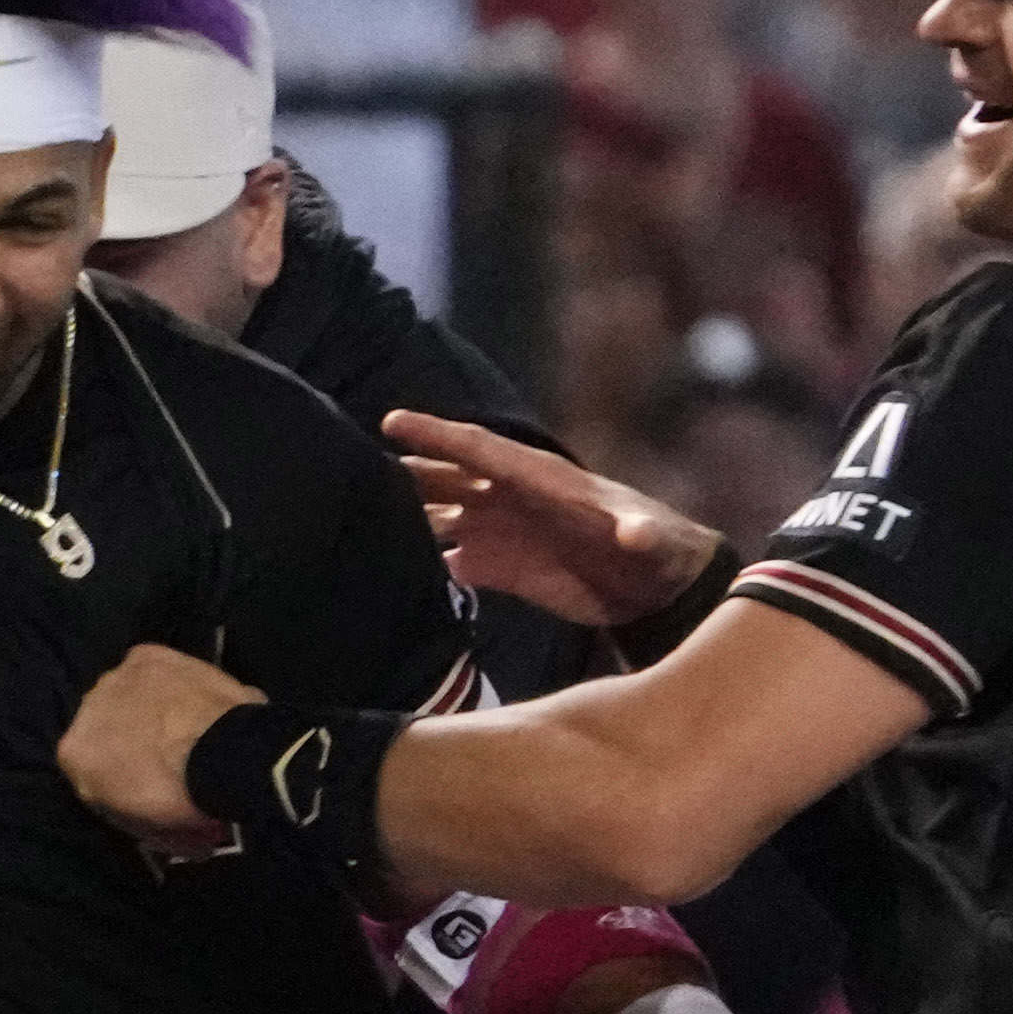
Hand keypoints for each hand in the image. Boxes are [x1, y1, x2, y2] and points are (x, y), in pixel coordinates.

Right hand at [55, 641, 255, 849]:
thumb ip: (132, 812)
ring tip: (183, 725)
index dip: (119, 781)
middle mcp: (83, 710)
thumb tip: (151, 814)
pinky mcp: (145, 655)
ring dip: (146, 708)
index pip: (89, 770)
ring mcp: (114, 678)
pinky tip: (189, 696)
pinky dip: (167, 682)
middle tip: (167, 759)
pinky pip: (151, 670)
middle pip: (105, 727)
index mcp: (73, 754)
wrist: (222, 755)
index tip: (147, 790)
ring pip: (126, 696)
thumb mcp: (148, 828)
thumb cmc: (181, 800)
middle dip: (129, 741)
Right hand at [386, 411, 722, 628]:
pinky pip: (453, 559)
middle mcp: (513, 499)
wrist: (658, 591)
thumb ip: (642, 534)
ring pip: (442, 515)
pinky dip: (426, 561)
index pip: (479, 449)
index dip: (436, 435)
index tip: (392, 422)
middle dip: (406, 470)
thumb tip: (637, 533)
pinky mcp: (502, 568)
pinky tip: (393, 570)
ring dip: (407, 514)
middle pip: (447, 477)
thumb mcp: (655, 539)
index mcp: (541, 479)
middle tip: (351, 465)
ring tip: (358, 516)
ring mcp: (504, 532)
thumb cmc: (661, 552)